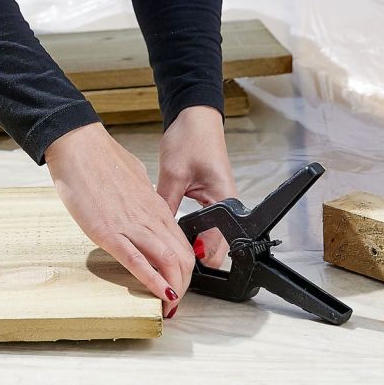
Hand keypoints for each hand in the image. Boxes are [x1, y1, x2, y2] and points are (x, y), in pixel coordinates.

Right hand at [45, 122, 195, 317]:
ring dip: (172, 290)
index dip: (185, 270)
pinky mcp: (108, 231)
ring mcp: (130, 225)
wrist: (78, 146)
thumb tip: (140, 200)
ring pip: (167, 262)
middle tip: (175, 302)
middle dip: (183, 285)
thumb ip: (139, 196)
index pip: (182, 244)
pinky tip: (159, 296)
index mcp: (154, 206)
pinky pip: (138, 262)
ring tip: (168, 307)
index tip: (178, 284)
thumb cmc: (99, 158)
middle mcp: (149, 217)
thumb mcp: (132, 177)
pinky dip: (153, 282)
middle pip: (182, 258)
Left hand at [156, 104, 238, 270]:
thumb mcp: (173, 173)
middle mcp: (226, 206)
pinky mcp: (210, 199)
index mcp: (225, 201)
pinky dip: (189, 229)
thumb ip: (166, 204)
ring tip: (168, 246)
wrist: (195, 119)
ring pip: (208, 236)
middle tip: (169, 259)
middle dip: (193, 254)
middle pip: (215, 245)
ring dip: (191, 242)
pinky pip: (203, 223)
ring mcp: (219, 203)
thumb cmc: (191, 139)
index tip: (177, 265)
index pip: (217, 244)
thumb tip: (157, 232)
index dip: (197, 258)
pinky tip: (172, 230)